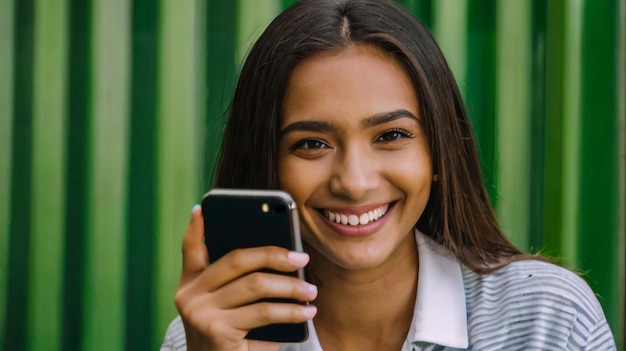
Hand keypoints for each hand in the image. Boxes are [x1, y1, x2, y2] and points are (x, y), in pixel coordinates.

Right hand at [174, 205, 317, 350]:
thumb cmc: (228, 339)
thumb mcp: (226, 310)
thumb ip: (238, 284)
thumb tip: (280, 258)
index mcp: (189, 285)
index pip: (190, 249)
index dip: (195, 227)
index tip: (203, 207)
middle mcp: (189, 296)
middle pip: (237, 260)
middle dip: (274, 255)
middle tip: (302, 259)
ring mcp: (200, 313)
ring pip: (256, 286)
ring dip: (291, 288)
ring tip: (311, 292)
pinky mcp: (217, 332)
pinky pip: (264, 313)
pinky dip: (291, 312)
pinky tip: (307, 313)